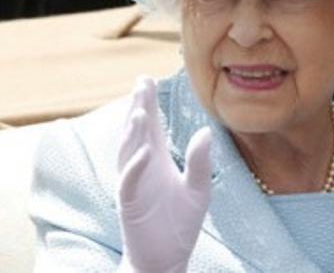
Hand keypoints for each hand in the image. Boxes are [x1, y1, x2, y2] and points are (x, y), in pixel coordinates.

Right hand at [116, 77, 212, 272]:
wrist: (164, 260)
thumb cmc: (180, 224)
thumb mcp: (198, 190)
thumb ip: (201, 161)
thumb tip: (205, 130)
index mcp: (157, 160)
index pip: (152, 127)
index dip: (149, 103)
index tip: (146, 78)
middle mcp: (142, 168)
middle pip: (137, 133)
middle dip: (138, 108)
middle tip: (140, 83)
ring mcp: (133, 185)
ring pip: (128, 153)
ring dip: (134, 133)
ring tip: (141, 112)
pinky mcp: (130, 205)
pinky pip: (129, 183)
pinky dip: (135, 167)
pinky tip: (144, 153)